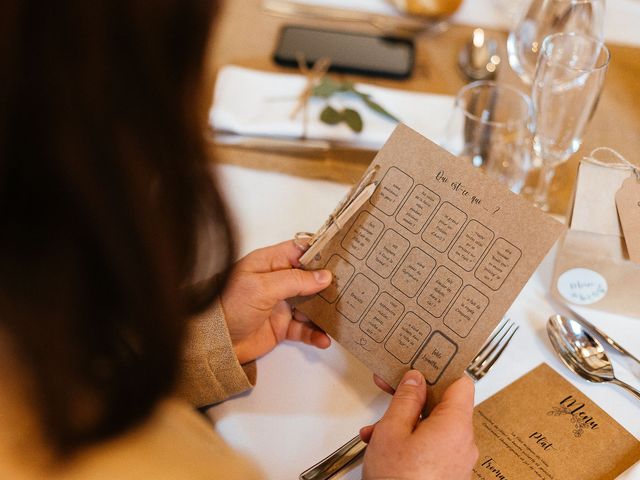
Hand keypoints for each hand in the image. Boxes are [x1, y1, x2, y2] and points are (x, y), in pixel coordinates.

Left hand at [220, 240, 331, 363]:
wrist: (213, 342)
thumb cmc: (228, 306)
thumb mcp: (262, 287)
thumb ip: (295, 280)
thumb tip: (324, 276)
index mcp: (269, 263)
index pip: (299, 250)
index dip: (319, 252)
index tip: (341, 256)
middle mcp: (277, 281)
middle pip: (310, 277)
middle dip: (328, 283)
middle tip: (351, 286)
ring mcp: (280, 304)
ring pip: (311, 304)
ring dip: (324, 310)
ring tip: (340, 315)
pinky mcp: (281, 326)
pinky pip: (304, 328)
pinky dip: (315, 333)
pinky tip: (323, 338)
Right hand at [361, 370, 477, 479]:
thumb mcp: (392, 430)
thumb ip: (406, 399)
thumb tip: (415, 379)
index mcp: (455, 425)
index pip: (461, 383)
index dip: (441, 369)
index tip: (423, 361)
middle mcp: (464, 442)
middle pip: (443, 406)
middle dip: (413, 399)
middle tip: (392, 389)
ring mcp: (457, 461)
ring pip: (434, 428)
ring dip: (406, 422)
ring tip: (377, 428)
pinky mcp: (448, 474)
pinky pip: (433, 447)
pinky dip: (412, 441)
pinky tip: (385, 445)